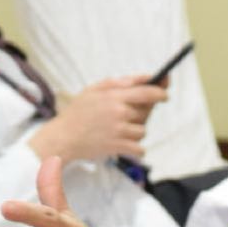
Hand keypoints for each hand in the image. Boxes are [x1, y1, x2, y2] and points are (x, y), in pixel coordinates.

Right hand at [29, 75, 166, 161]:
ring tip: (119, 130)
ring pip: (143, 130)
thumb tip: (145, 78)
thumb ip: (120, 82)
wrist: (63, 138)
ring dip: (135, 131)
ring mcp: (119, 130)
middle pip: (146, 112)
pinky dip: (135, 148)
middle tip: (130, 115)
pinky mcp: (118, 147)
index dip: (160, 92)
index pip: (147, 92)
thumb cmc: (78, 112)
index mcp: (114, 96)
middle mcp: (119, 112)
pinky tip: (123, 143)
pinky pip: (140, 148)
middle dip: (142, 113)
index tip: (164, 94)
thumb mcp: (94, 89)